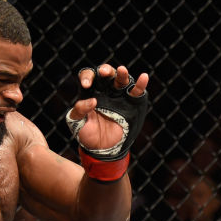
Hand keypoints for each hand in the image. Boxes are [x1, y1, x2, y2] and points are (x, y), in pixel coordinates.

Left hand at [67, 64, 149, 180]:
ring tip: (122, 70)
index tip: (87, 85)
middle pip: (106, 74)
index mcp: (90, 91)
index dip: (87, 77)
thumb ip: (79, 110)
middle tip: (103, 73)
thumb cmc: (87, 134)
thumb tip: (92, 100)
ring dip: (121, 74)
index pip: (88, 76)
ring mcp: (119, 97)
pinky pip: (137, 92)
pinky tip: (144, 77)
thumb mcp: (76, 122)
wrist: (102, 149)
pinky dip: (141, 84)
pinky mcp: (131, 104)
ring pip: (121, 80)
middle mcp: (105, 91)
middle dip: (105, 70)